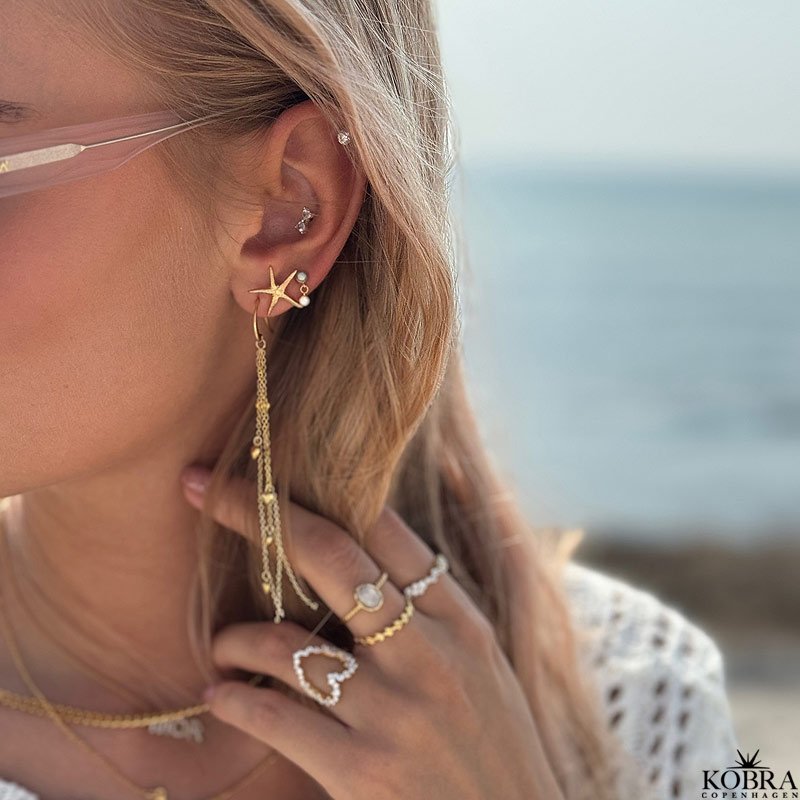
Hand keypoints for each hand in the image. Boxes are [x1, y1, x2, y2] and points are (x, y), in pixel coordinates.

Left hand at [180, 468, 562, 799]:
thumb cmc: (493, 747)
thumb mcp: (482, 664)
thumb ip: (434, 609)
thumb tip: (370, 547)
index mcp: (460, 621)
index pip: (385, 530)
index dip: (321, 494)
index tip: (271, 474)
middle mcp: (428, 655)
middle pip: (332, 557)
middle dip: (261, 515)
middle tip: (208, 490)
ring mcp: (393, 713)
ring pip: (286, 643)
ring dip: (237, 637)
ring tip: (225, 645)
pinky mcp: (360, 772)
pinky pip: (274, 717)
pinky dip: (234, 700)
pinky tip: (222, 696)